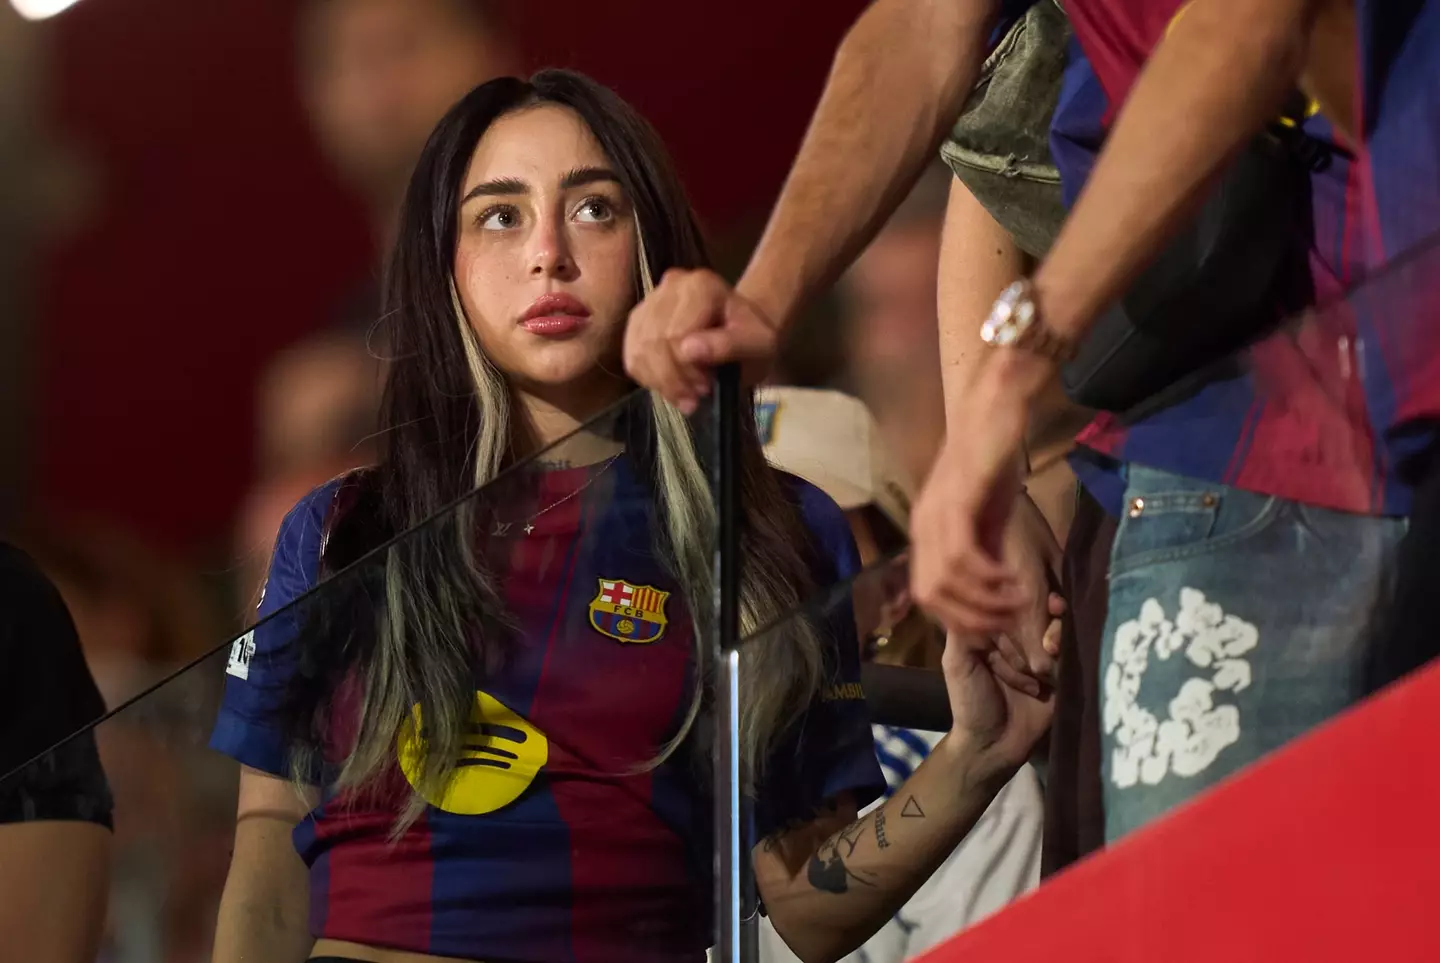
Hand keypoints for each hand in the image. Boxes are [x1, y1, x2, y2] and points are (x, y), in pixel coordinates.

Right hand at [623, 268, 778, 413]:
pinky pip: (632, 357)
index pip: (676, 333)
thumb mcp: (758, 344)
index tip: (707, 388)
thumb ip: (728, 345)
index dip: (687, 369)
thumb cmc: (752, 336)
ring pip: (639, 351)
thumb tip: (688, 350)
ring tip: (685, 396)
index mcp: (701, 285)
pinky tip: (671, 387)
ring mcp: (650, 301)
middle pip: (654, 342)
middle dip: (673, 379)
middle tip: (695, 397)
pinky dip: (649, 379)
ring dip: (661, 383)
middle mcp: (671, 286)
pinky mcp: (638, 322)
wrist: (740, 329)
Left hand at [910, 359, 1040, 636]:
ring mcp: (935, 512)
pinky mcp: (956, 500)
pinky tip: (1013, 578)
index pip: (927, 595)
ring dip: (985, 602)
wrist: (996, 409)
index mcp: (927, 533)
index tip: (997, 624)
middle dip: (971, 618)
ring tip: (1018, 600)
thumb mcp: (991, 517)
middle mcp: (923, 526)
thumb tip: (992, 594)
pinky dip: (988, 577)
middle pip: (930, 596)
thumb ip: (986, 552)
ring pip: (946, 581)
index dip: (960, 619)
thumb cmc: (993, 460)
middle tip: (1010, 618)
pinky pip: (962, 555)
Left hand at [943, 591, 1064, 777]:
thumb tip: (973, 589)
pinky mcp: (1063, 674)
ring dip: (1055, 632)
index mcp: (995, 632)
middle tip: (1049, 613)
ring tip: (1050, 646)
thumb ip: (963, 628)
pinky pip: (1072, 654)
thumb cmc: (970, 702)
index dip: (1020, 596)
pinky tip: (1058, 655)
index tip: (1027, 590)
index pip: (1010, 602)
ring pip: (1058, 630)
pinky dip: (1067, 650)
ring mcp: (1044, 656)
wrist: (993, 745)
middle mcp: (1021, 640)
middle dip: (1042, 613)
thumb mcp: (957, 661)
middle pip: (1039, 612)